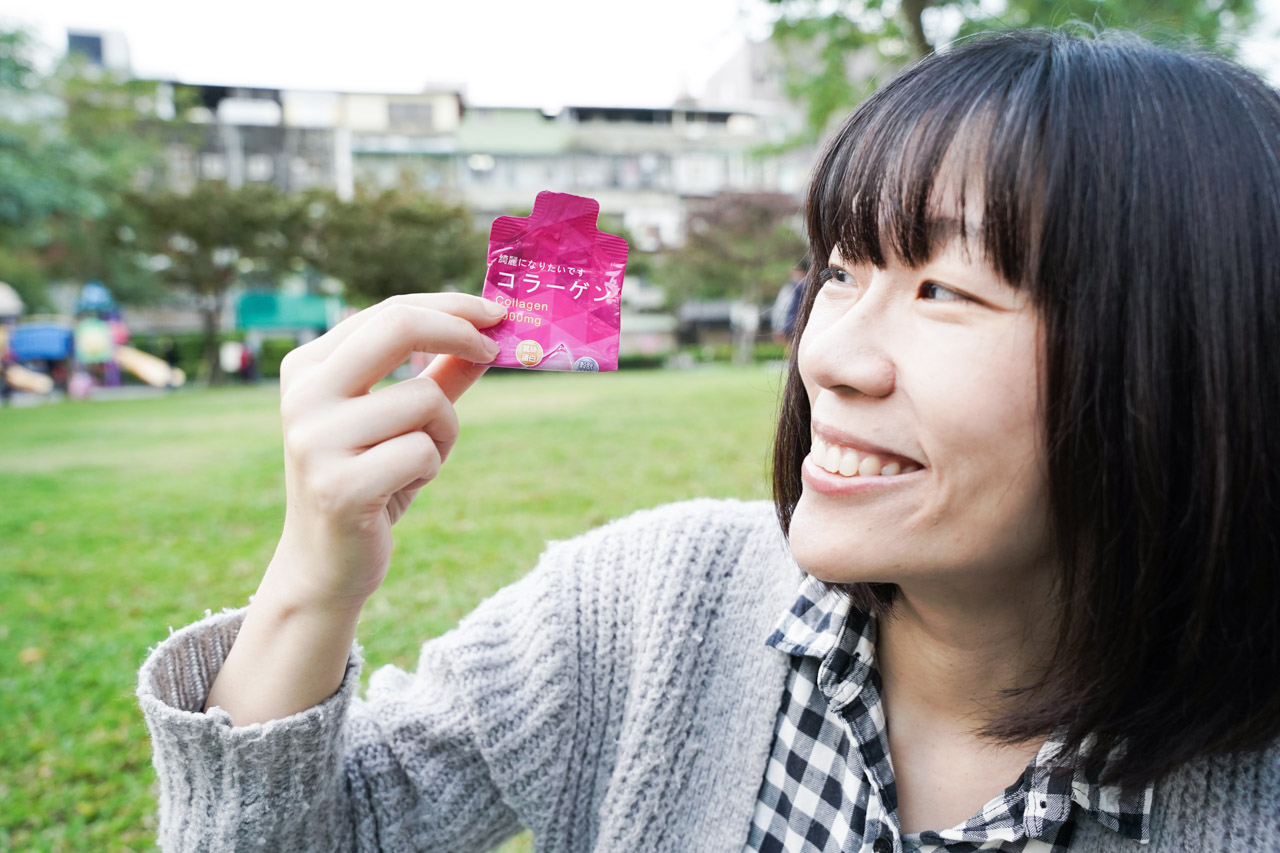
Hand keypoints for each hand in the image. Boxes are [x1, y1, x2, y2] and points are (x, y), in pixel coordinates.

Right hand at [267, 293, 504, 611]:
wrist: (325, 564)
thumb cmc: (370, 480)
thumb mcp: (403, 420)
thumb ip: (440, 374)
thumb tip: (490, 332)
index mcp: (308, 367)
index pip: (390, 311)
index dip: (451, 307)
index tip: (496, 315)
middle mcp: (303, 395)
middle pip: (398, 327)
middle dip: (460, 331)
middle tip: (495, 350)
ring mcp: (315, 441)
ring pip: (424, 399)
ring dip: (444, 431)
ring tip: (418, 460)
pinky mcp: (339, 487)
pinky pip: (423, 452)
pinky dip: (430, 467)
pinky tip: (400, 489)